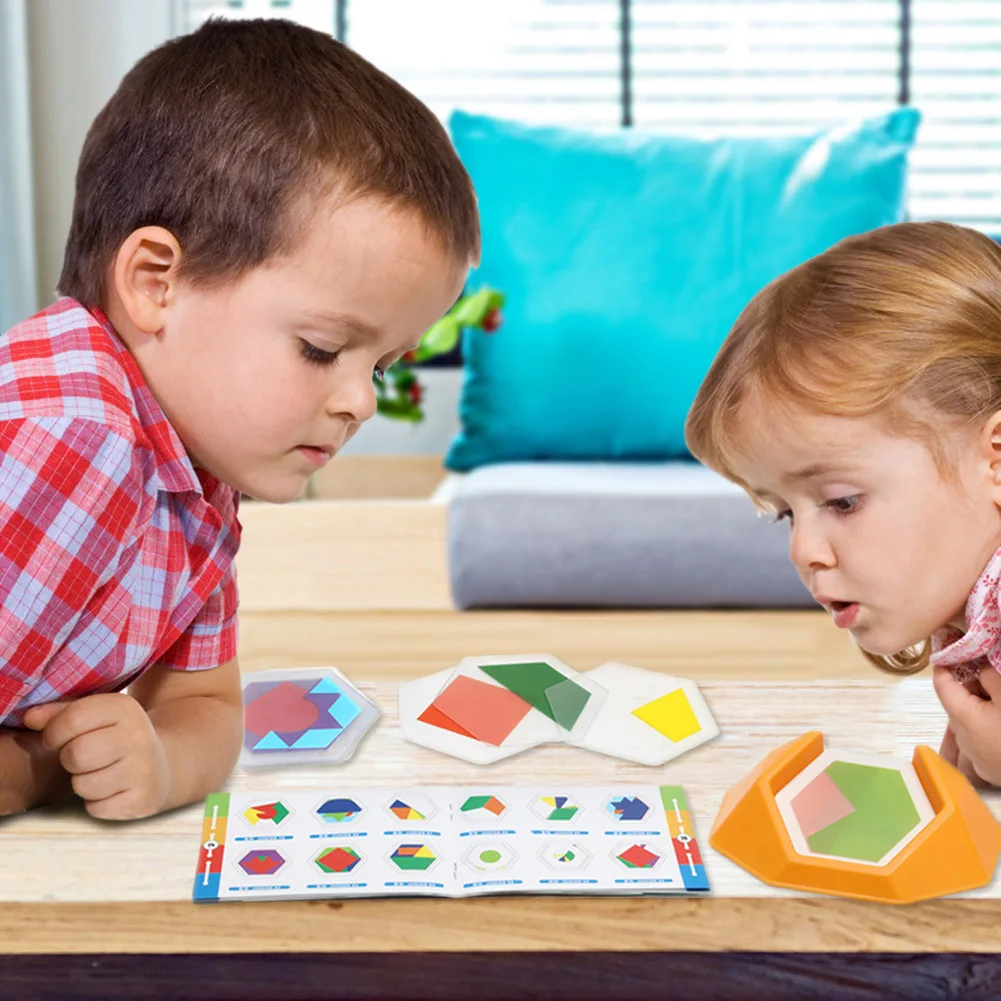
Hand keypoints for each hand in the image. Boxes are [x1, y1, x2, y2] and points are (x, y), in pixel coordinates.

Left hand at [21, 693, 169, 819]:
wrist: (161, 766)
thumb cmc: (115, 738)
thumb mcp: (96, 717)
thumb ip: (60, 713)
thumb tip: (29, 718)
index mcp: (125, 709)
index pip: (73, 718)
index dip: (55, 732)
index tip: (59, 738)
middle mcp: (139, 736)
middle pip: (76, 754)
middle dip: (70, 759)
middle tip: (82, 757)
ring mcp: (144, 769)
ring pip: (83, 785)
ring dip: (82, 783)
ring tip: (98, 773)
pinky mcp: (142, 799)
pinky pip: (95, 808)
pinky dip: (96, 802)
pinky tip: (111, 789)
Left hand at [933, 664, 1000, 787]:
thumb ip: (990, 677)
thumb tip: (979, 669)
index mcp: (962, 716)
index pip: (941, 684)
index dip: (944, 667)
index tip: (951, 654)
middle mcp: (961, 737)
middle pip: (957, 704)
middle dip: (971, 689)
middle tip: (992, 683)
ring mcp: (974, 757)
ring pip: (969, 723)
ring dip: (980, 711)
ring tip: (998, 705)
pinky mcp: (988, 769)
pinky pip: (980, 742)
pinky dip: (987, 730)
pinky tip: (1000, 726)